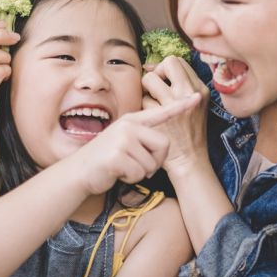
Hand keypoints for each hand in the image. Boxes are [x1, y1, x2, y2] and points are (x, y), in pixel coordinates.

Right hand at [67, 94, 202, 195]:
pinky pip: (139, 172)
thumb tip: (164, 145)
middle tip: (139, 165)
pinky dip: (131, 178)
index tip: (196, 98)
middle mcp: (128, 126)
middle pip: (164, 145)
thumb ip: (141, 137)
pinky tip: (118, 173)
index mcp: (133, 121)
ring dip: (141, 172)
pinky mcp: (117, 155)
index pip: (161, 112)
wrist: (79, 171)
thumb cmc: (106, 159)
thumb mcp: (124, 141)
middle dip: (156, 161)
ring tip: (124, 167)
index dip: (180, 106)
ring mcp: (122, 139)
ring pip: (152, 163)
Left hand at [141, 56, 209, 177]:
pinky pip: (143, 100)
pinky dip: (143, 108)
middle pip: (167, 63)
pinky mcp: (162, 117)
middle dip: (156, 73)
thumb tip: (151, 67)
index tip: (161, 80)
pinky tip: (150, 119)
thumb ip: (179, 85)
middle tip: (154, 89)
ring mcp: (176, 104)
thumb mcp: (193, 105)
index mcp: (200, 89)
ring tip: (151, 104)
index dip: (164, 68)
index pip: (178, 62)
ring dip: (146, 91)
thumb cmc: (188, 132)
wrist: (189, 159)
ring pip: (150, 79)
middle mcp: (190, 93)